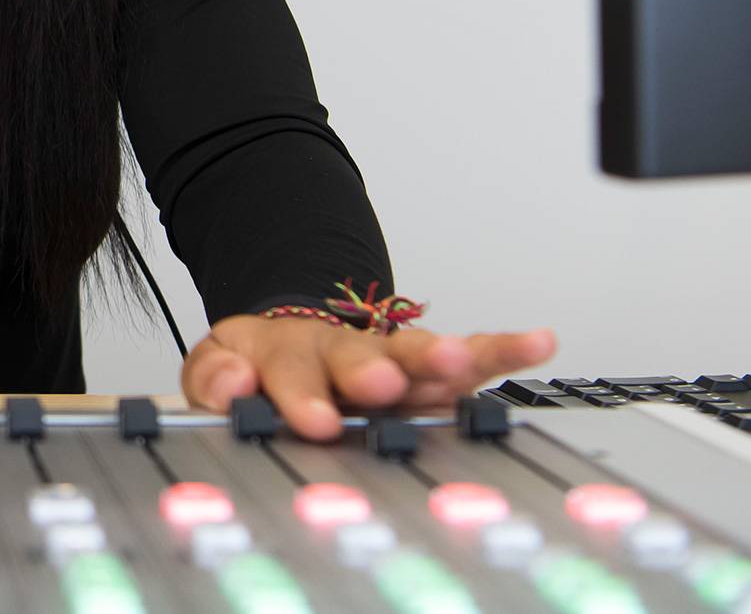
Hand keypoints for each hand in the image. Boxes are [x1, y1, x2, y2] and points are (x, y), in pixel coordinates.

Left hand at [182, 313, 555, 439]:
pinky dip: (503, 348)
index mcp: (285, 350)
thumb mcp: (220, 366)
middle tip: (383, 383)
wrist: (294, 332)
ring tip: (460, 360)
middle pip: (358, 355)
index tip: (313, 419)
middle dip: (373, 370)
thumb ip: (214, 380)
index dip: (300, 393)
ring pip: (417, 352)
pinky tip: (536, 341)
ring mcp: (390, 355)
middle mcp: (344, 349)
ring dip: (438, 357)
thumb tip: (232, 387)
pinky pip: (471, 352)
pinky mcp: (430, 364)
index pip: (289, 368)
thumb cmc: (263, 363)